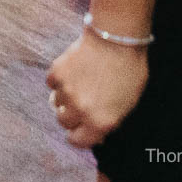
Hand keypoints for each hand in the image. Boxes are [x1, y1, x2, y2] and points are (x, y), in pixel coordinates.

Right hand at [46, 34, 147, 148]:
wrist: (116, 40)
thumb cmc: (129, 71)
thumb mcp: (127, 104)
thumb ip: (108, 119)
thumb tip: (95, 127)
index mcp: (100, 122)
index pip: (78, 141)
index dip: (78, 137)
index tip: (80, 131)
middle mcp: (80, 110)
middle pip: (63, 122)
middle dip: (71, 116)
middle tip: (81, 106)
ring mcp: (66, 91)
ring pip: (56, 103)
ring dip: (64, 98)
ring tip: (78, 85)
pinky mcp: (56, 73)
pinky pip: (52, 84)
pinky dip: (59, 81)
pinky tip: (72, 73)